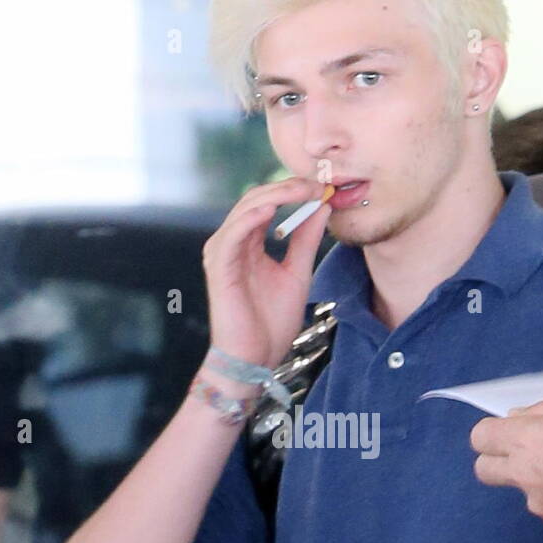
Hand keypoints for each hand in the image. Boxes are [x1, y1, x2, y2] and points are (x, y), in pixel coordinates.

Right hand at [203, 175, 333, 370]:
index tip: (325, 188)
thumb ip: (306, 240)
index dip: (295, 191)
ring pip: (246, 209)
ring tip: (304, 191)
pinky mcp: (218, 266)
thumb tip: (322, 207)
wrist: (255, 357)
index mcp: (248, 242)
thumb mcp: (297, 273)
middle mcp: (232, 242)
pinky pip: (233, 233)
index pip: (268, 202)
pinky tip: (273, 209)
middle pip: (256, 198)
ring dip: (276, 196)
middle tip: (319, 184)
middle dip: (289, 187)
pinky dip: (252, 217)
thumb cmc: (271, 322)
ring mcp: (222, 252)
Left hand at [470, 401, 542, 536]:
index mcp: (524, 440)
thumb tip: (516, 418)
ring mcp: (537, 504)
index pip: (479, 437)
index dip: (492, 434)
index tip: (512, 432)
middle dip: (497, 462)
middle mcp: (522, 474)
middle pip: (485, 471)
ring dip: (540, 483)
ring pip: (524, 492)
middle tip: (529, 455)